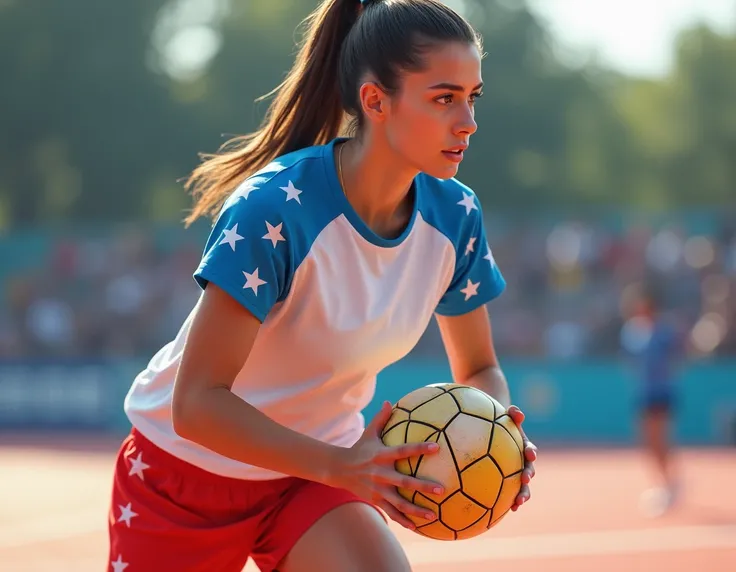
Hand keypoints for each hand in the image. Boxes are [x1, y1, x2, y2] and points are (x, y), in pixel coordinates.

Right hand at [327, 401, 443, 529]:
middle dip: (423, 486)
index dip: (419, 449)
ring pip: (399, 502)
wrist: (338, 469)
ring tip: (434, 515)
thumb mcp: (368, 433)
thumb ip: (381, 418)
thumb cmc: (359, 448)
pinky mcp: (375, 500)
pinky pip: (391, 512)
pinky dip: (403, 520)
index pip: (403, 451)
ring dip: (416, 509)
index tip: (437, 447)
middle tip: (442, 490)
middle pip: (405, 482)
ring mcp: (378, 489)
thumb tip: (389, 401)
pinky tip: (417, 527)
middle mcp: (380, 473)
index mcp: (382, 455)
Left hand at [507, 405, 536, 510]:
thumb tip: (516, 411)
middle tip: (525, 479)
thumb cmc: (500, 422)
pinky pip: (508, 493)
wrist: (495, 429)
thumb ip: (513, 414)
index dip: (530, 452)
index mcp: (523, 447)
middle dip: (528, 476)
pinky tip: (502, 510)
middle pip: (528, 471)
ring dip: (522, 494)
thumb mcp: (507, 417)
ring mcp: (516, 473)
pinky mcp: (508, 482)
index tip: (530, 454)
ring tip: (518, 503)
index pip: (529, 450)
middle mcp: (522, 462)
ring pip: (522, 486)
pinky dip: (508, 501)